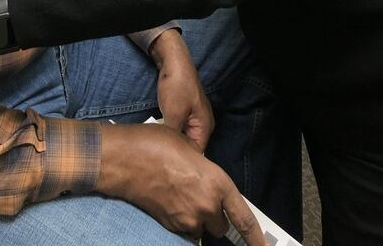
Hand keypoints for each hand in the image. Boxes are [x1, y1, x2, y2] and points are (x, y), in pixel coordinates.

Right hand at [97, 123, 265, 243]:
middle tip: (199, 193)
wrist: (126, 160)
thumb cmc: (157, 145)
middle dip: (214, 214)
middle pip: (221, 225)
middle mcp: (206, 205)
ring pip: (201, 228)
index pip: (243, 217)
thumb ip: (205, 168)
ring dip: (197, 217)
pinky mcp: (171, 226)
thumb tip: (205, 177)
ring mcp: (188, 219)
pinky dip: (181, 218)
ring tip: (180, 194)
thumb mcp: (189, 147)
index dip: (256, 238)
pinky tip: (169, 199)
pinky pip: (184, 228)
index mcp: (216, 182)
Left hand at [149, 29, 213, 151]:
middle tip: (160, 162)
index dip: (184, 162)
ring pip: (184, 137)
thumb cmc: (176, 87)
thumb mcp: (174, 114)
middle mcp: (203, 124)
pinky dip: (171, 132)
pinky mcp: (185, 111)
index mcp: (205, 127)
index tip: (168, 168)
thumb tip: (170, 155)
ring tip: (159, 151)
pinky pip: (180, 128)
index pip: (198, 154)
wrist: (173, 62)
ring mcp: (194, 117)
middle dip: (178, 152)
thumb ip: (175, 137)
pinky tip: (160, 137)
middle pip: (192, 146)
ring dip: (173, 141)